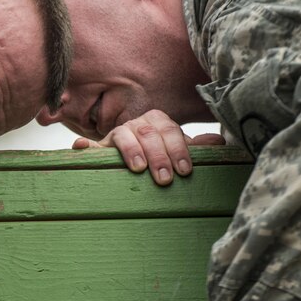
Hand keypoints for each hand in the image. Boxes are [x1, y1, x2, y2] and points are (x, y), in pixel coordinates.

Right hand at [71, 109, 223, 184]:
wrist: (129, 160)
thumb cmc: (157, 156)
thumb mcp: (176, 151)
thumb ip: (194, 147)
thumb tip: (218, 141)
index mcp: (156, 122)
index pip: (169, 130)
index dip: (178, 149)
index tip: (184, 171)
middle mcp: (136, 124)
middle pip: (148, 132)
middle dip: (158, 155)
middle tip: (164, 178)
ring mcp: (115, 135)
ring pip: (123, 134)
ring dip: (131, 150)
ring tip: (138, 168)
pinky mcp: (96, 148)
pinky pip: (89, 146)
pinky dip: (85, 146)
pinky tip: (81, 147)